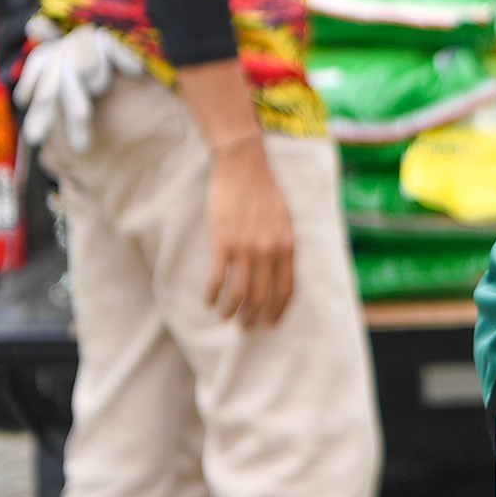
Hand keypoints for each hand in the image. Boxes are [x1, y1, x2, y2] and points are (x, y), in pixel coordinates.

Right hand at [204, 140, 295, 326]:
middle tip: (245, 328)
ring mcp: (245, 248)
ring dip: (231, 311)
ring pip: (240, 293)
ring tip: (225, 318)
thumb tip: (280, 272)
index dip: (278, 311)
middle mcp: (269, 251)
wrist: (244, 168)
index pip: (286, 289)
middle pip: (262, 296)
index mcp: (287, 246)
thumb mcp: (285, 220)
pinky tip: (208, 301)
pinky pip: (217, 278)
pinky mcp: (222, 243)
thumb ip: (283, 246)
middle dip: (253, 318)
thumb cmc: (265, 192)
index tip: (270, 325)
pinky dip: (212, 294)